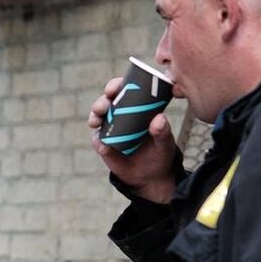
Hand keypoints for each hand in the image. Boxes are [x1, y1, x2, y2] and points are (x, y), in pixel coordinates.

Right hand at [88, 76, 176, 203]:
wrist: (151, 176)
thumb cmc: (160, 152)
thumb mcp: (165, 142)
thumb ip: (163, 131)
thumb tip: (159, 119)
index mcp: (136, 107)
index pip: (123, 89)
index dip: (116, 85)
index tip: (115, 87)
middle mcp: (120, 115)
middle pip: (106, 101)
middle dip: (102, 100)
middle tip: (105, 104)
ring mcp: (110, 129)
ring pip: (97, 117)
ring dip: (95, 115)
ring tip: (97, 120)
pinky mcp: (104, 145)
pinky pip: (97, 141)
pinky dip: (98, 141)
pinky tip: (103, 144)